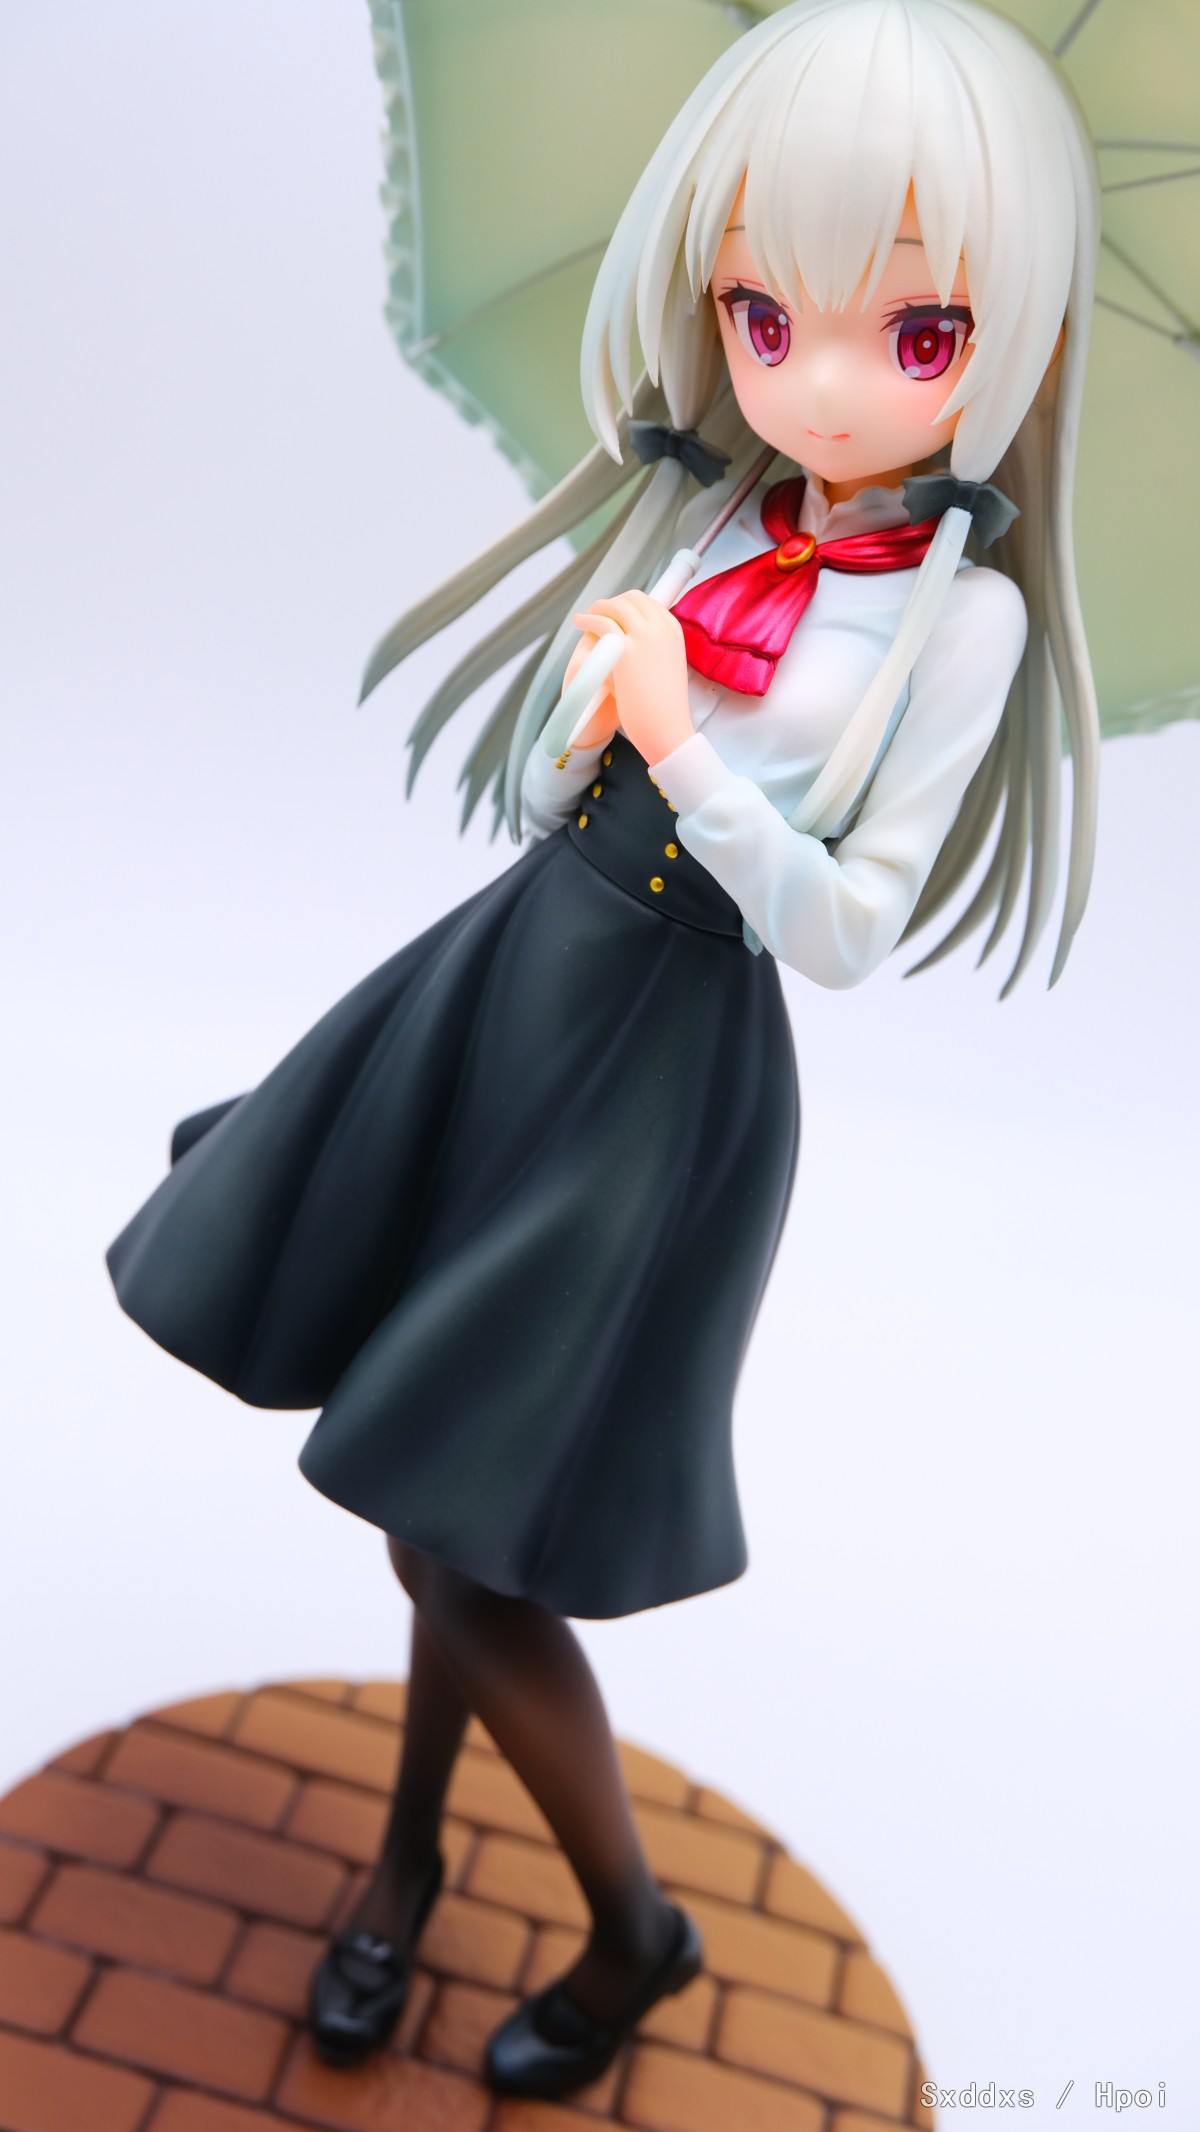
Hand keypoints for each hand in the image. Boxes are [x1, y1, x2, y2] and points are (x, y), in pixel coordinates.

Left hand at [570, 592, 694, 764]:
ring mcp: (645, 637)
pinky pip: (601, 623)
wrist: (667, 727)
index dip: (627, 604)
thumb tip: (636, 641)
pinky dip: (587, 619)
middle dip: (612, 603)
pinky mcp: (626, 651)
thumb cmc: (665, 705)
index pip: (648, 602)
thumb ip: (655, 648)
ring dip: (598, 608)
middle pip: (632, 598)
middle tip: (598, 613)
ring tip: (585, 617)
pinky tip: (579, 622)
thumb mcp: (666, 665)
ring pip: (616, 606)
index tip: (615, 612)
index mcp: (674, 630)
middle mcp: (662, 628)